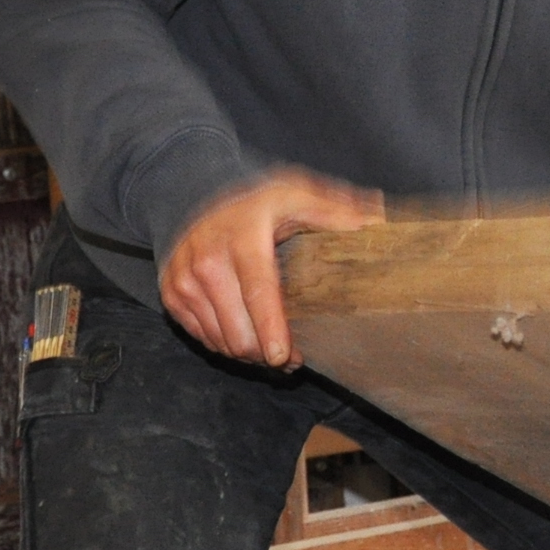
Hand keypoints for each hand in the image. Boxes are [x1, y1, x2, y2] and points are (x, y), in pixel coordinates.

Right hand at [159, 170, 379, 364]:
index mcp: (242, 238)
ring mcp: (184, 281)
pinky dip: (227, 345)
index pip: (257, 290)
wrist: (191, 193)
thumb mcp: (294, 194)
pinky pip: (204, 339)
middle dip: (267, 352)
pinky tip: (246, 336)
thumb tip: (377, 221)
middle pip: (239, 329)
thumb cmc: (253, 201)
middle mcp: (207, 261)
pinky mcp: (172, 296)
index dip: (271, 328)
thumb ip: (333, 211)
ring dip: (249, 353)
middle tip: (292, 356)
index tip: (283, 356)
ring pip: (221, 341)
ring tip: (273, 349)